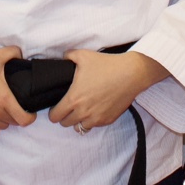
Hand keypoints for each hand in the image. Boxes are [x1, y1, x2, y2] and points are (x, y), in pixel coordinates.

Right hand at [0, 49, 36, 139]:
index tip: (29, 110)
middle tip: (13, 103)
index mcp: (4, 98)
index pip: (25, 119)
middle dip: (17, 114)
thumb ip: (14, 53)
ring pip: (3, 127)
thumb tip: (23, 55)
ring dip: (4, 120)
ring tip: (0, 107)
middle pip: (14, 122)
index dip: (30, 116)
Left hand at [49, 50, 167, 132]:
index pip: (55, 116)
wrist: (131, 74)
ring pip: (80, 128)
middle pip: (65, 124)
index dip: (53, 112)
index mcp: (74, 99)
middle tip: (68, 107)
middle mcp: (83, 112)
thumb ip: (68, 56)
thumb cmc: (106, 65)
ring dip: (78, 121)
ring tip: (81, 110)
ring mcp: (96, 118)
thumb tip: (63, 58)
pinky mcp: (108, 120)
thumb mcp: (83, 56)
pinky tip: (94, 110)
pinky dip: (91, 120)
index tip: (56, 107)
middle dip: (64, 116)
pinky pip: (94, 125)